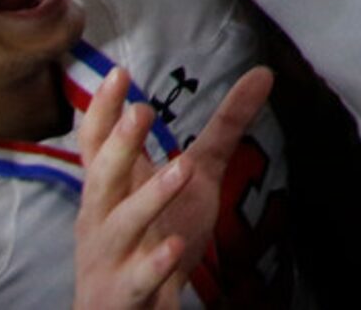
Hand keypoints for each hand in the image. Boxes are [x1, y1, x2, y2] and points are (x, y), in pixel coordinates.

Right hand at [73, 63, 273, 309]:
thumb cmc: (154, 234)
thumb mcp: (195, 176)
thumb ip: (223, 128)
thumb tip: (262, 72)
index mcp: (111, 185)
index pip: (98, 143)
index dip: (103, 110)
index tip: (118, 73)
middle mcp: (103, 216)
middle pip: (105, 177)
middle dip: (121, 145)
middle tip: (141, 111)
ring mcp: (112, 255)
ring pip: (123, 224)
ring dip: (150, 198)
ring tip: (182, 168)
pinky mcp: (127, 293)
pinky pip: (139, 278)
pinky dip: (155, 264)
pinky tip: (174, 247)